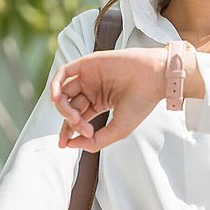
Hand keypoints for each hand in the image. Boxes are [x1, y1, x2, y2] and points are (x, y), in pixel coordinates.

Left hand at [50, 47, 171, 151]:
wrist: (154, 78)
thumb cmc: (141, 103)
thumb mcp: (117, 130)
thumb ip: (95, 141)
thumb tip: (72, 145)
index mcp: (100, 102)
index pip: (77, 118)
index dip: (69, 132)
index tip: (66, 144)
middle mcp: (92, 89)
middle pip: (69, 107)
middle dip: (68, 122)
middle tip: (79, 127)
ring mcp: (89, 76)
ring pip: (64, 92)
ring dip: (63, 107)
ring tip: (74, 117)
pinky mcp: (87, 64)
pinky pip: (64, 73)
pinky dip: (56, 85)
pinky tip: (57, 99)